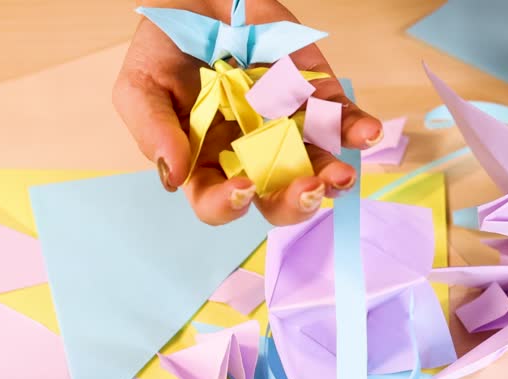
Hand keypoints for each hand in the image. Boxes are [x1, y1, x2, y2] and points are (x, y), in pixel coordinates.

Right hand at [113, 0, 382, 224]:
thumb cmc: (165, 45)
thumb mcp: (140, 83)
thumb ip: (152, 129)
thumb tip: (172, 177)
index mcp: (207, 164)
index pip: (218, 202)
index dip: (229, 204)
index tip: (242, 187)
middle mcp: (253, 156)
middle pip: (277, 199)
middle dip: (294, 202)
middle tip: (307, 188)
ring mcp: (289, 129)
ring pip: (317, 168)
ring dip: (333, 177)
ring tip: (340, 175)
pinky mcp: (317, 97)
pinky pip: (342, 120)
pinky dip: (357, 129)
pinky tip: (366, 133)